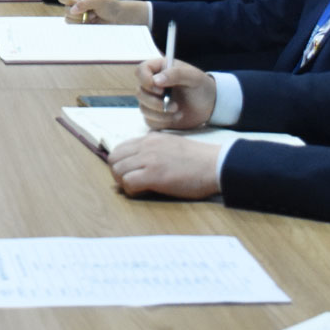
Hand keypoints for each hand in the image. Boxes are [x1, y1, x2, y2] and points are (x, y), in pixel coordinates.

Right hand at [62, 0, 148, 24]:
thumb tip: (72, 10)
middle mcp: (76, 4)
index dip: (69, 1)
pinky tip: (91, 23)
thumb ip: (85, 3)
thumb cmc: (111, 6)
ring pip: (68, 19)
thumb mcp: (99, 1)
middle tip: (91, 12)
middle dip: (78, 13)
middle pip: (65, 10)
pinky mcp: (80, 24)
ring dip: (81, 20)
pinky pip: (74, 27)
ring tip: (93, 17)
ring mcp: (77, 15)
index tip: (78, 4)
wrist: (119, 17)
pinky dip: (82, 26)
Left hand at [107, 132, 222, 199]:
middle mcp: (146, 146)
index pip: (121, 147)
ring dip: (123, 182)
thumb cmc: (199, 159)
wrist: (216, 164)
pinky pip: (128, 182)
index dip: (121, 162)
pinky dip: (131, 190)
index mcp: (151, 138)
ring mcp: (149, 159)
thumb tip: (142, 159)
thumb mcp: (172, 144)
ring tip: (137, 188)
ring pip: (117, 170)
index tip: (130, 172)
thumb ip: (155, 148)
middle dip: (118, 172)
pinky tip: (144, 191)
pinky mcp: (154, 174)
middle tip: (130, 182)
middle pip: (114, 158)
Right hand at [137, 55, 213, 129]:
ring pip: (143, 108)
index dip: (145, 80)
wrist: (209, 105)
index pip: (141, 71)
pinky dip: (162, 121)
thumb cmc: (201, 86)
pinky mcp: (155, 116)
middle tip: (173, 105)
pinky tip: (177, 117)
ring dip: (160, 113)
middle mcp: (152, 85)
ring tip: (178, 110)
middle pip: (139, 91)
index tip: (159, 89)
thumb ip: (176, 74)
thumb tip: (155, 81)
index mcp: (159, 69)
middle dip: (155, 101)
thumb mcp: (193, 77)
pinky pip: (149, 121)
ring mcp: (152, 101)